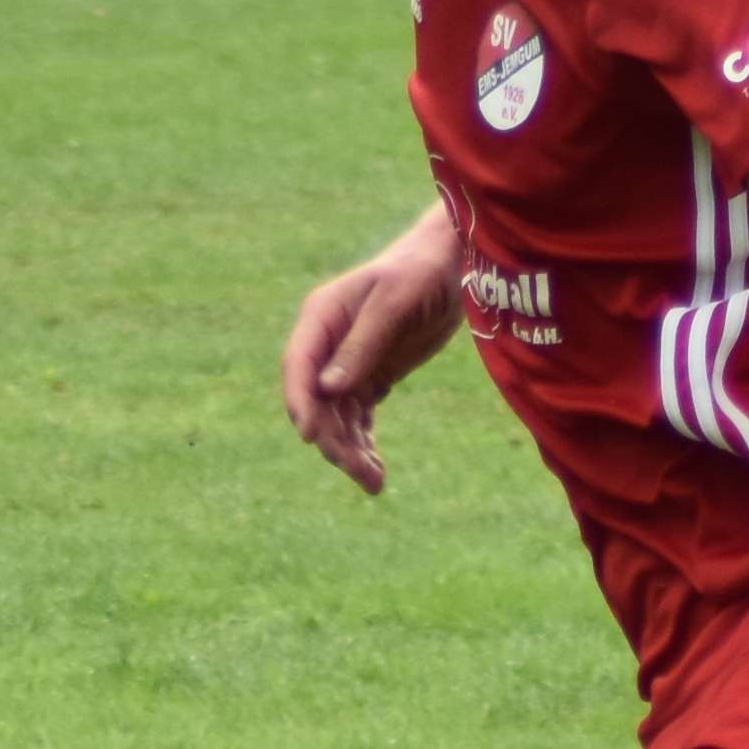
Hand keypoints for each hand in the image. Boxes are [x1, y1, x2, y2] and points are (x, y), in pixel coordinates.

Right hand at [277, 230, 456, 494]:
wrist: (450, 266)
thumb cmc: (420, 272)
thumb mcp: (394, 303)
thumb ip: (362, 344)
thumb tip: (328, 390)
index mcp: (321, 318)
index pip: (298, 366)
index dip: (300, 403)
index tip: (311, 438)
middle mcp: (326, 345)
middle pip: (316, 402)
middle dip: (334, 439)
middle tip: (361, 473)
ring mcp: (345, 364)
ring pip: (336, 417)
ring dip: (350, 451)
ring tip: (375, 482)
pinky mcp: (369, 378)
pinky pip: (357, 419)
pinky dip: (364, 444)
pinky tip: (376, 470)